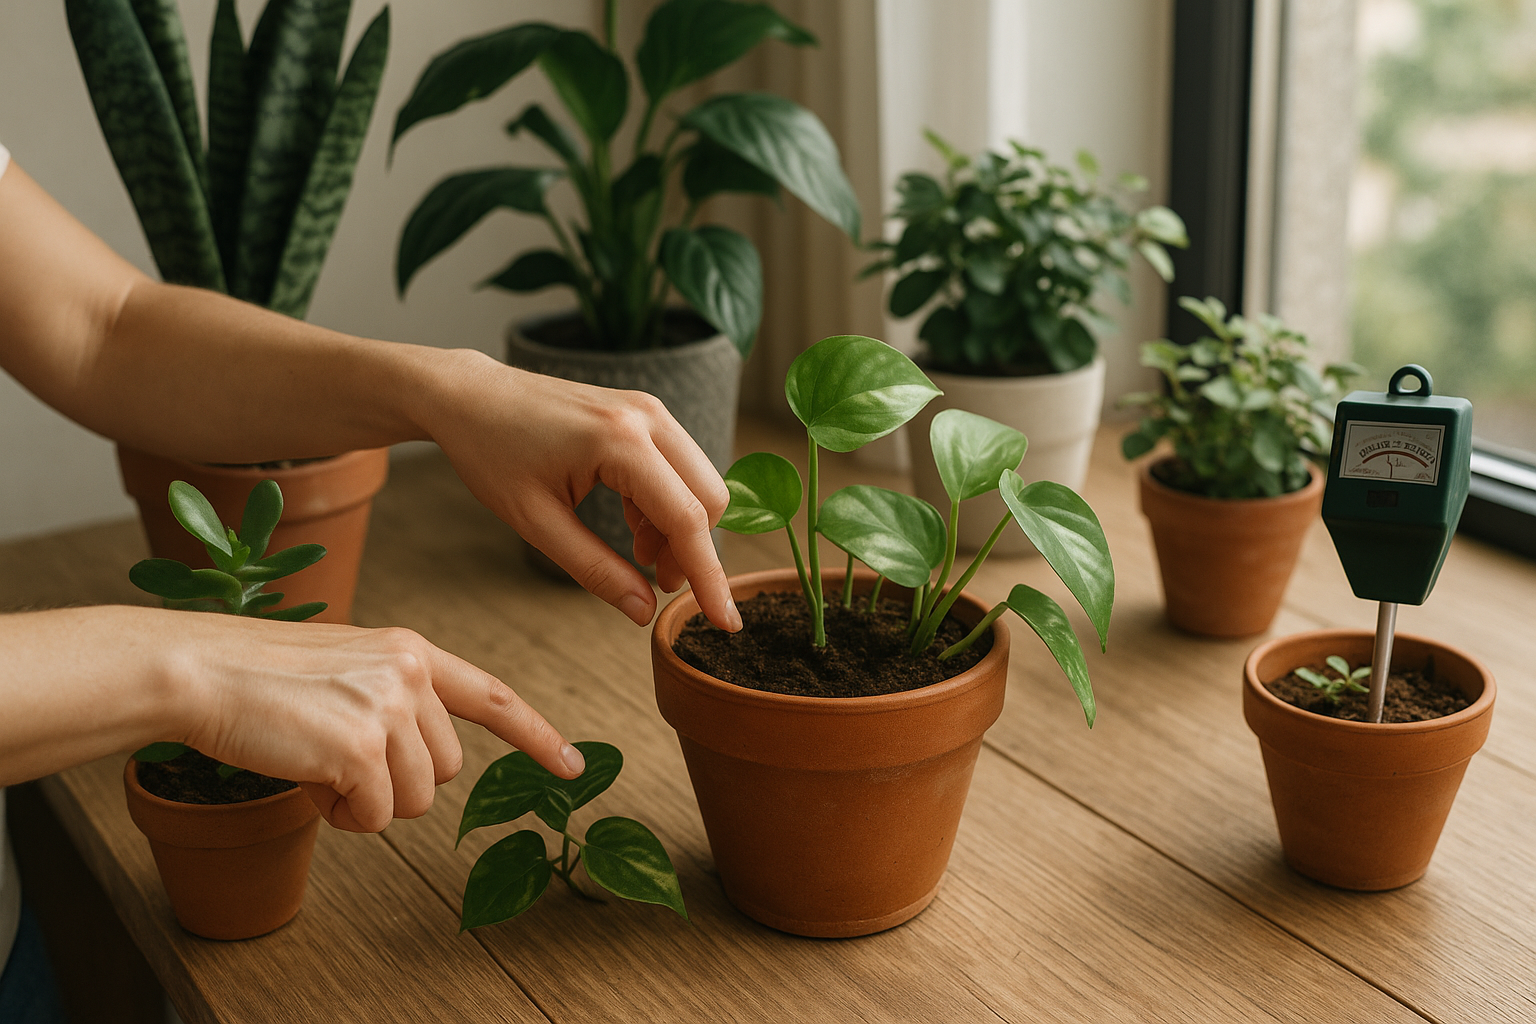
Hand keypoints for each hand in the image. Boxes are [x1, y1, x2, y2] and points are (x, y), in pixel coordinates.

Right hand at [167, 612, 581, 831]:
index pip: (493, 696)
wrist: (200, 668)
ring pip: (414, 800)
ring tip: (318, 765)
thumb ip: (393, 703)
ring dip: (367, 802)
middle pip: (445, 770)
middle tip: (337, 761)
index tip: (572, 766)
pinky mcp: (360, 746)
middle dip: (396, 784)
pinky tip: (306, 779)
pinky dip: (340, 816)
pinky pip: (373, 818)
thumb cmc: (259, 677)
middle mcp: (410, 673)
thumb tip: (419, 772)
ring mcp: (389, 708)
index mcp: (411, 650)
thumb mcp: (345, 670)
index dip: (536, 735)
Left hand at [422, 354, 740, 630]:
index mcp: (619, 441)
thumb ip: (594, 569)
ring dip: (680, 529)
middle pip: (708, 499)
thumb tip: (644, 612)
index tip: (725, 622)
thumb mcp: (536, 523)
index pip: (686, 519)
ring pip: (700, 483)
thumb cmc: (492, 453)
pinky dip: (668, 504)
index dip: (709, 576)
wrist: (471, 396)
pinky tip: (634, 525)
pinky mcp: (644, 412)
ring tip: (639, 554)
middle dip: (693, 552)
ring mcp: (649, 409)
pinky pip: (681, 467)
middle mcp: (647, 417)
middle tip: (656, 583)